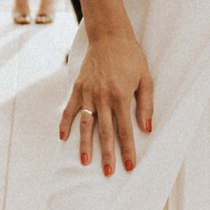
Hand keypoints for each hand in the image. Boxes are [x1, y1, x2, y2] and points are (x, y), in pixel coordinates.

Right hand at [60, 28, 153, 174]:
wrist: (109, 36)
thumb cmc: (131, 57)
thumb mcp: (146, 79)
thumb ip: (146, 105)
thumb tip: (147, 129)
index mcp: (121, 97)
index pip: (126, 130)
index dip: (128, 150)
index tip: (129, 166)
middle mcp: (103, 98)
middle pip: (105, 132)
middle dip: (108, 154)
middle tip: (109, 172)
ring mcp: (88, 93)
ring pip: (86, 125)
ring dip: (85, 145)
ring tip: (85, 162)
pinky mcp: (78, 88)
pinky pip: (69, 109)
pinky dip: (65, 123)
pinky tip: (62, 138)